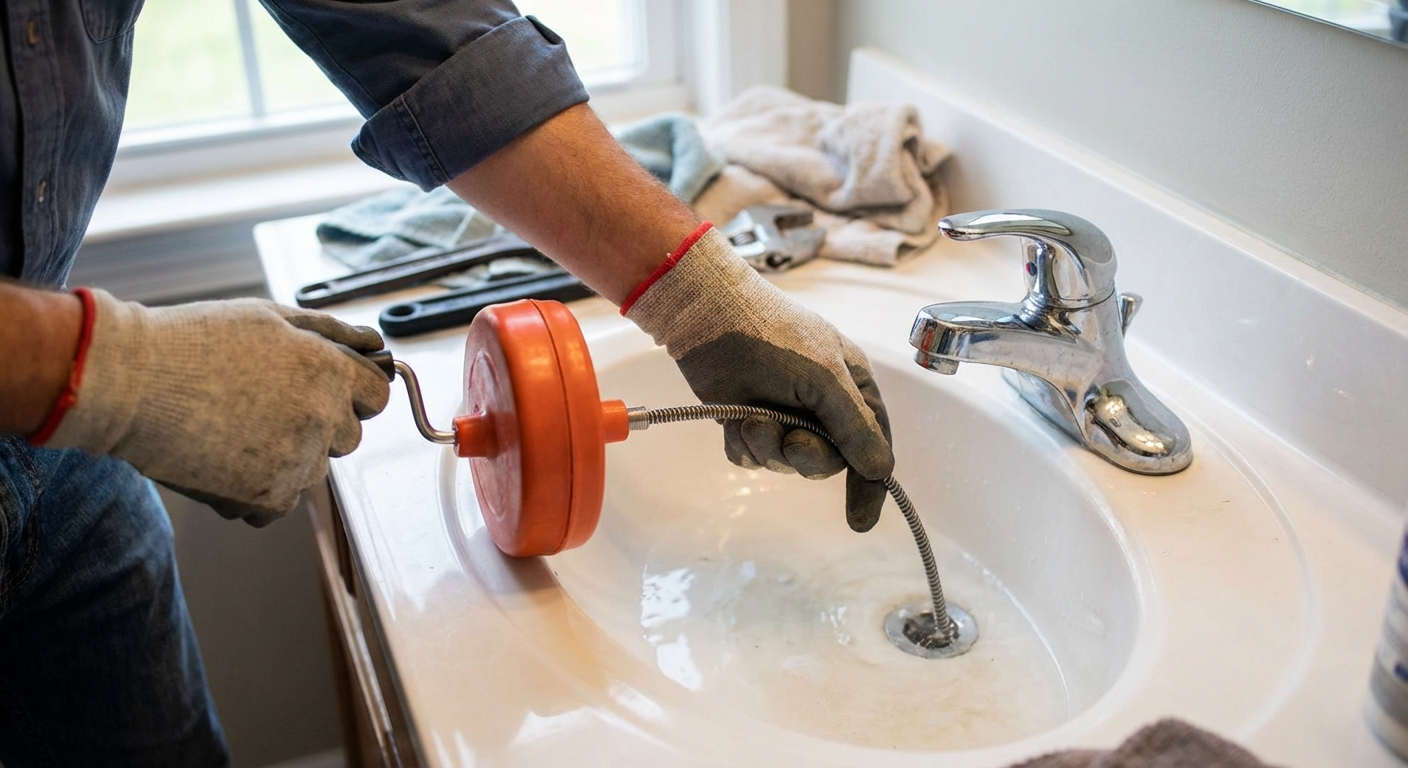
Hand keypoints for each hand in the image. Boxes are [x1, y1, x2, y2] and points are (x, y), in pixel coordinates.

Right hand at [41, 289, 390, 525]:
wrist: (130, 383)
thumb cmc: (194, 343)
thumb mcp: (271, 318)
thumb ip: (334, 334)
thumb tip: (375, 345)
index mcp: (330, 372)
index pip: (378, 396)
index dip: (355, 392)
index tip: (332, 391)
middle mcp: (322, 420)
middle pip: (349, 436)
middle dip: (320, 424)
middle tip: (267, 404)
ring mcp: (297, 463)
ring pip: (313, 468)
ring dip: (288, 455)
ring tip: (235, 425)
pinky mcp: (267, 497)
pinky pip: (281, 501)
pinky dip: (258, 487)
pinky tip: (224, 454)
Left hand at [623, 225, 893, 530]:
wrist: (708, 317)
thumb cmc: (774, 336)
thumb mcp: (825, 379)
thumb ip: (855, 427)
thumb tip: (882, 470)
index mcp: (851, 387)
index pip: (872, 445)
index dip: (869, 483)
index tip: (860, 520)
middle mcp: (821, 405)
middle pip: (826, 462)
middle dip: (805, 455)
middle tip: (790, 439)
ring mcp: (783, 414)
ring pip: (785, 462)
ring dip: (767, 445)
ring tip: (752, 415)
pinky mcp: (748, 421)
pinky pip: (752, 458)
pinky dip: (743, 444)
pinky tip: (734, 418)